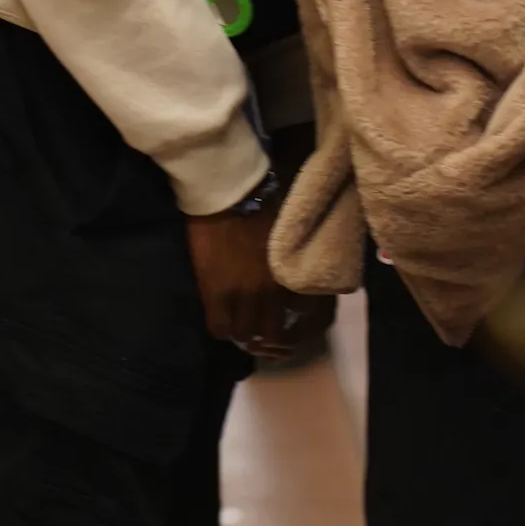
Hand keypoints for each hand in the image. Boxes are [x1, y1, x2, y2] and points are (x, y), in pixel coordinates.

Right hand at [185, 178, 315, 360]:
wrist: (228, 189)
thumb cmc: (263, 201)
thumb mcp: (291, 237)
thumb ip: (295, 263)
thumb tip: (296, 279)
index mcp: (295, 276)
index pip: (308, 316)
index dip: (297, 322)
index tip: (290, 319)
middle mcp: (274, 292)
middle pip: (275, 334)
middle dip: (270, 336)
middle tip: (261, 327)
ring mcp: (244, 295)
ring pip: (246, 335)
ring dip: (244, 333)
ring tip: (238, 323)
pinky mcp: (216, 293)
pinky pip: (220, 328)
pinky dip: (222, 328)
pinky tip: (221, 317)